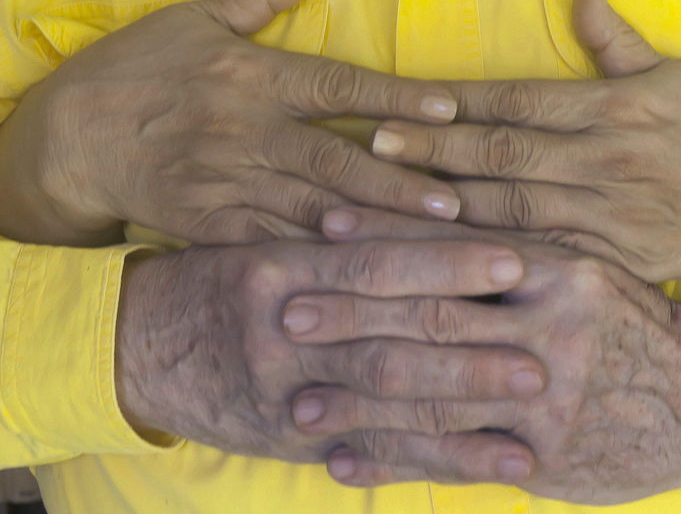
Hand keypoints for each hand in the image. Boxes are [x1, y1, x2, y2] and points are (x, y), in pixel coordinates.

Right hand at [0, 0, 463, 246]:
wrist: (65, 136)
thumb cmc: (135, 68)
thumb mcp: (194, 17)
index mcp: (252, 76)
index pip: (338, 86)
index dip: (395, 98)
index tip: (448, 110)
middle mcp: (245, 130)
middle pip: (336, 159)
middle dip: (399, 180)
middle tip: (457, 199)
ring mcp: (225, 182)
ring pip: (311, 208)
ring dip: (372, 225)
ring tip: (429, 241)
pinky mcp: (206, 226)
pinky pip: (269, 245)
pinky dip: (315, 259)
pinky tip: (359, 272)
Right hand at [115, 234, 543, 483]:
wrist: (135, 344)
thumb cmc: (217, 276)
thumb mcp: (267, 238)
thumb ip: (340, 235)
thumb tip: (433, 214)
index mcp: (282, 266)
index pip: (376, 263)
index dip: (446, 263)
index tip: (513, 261)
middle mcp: (284, 330)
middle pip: (392, 336)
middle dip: (474, 344)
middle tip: (546, 350)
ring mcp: (286, 392)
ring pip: (390, 401)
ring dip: (468, 407)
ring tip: (535, 411)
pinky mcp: (292, 439)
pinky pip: (373, 452)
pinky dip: (439, 460)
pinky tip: (495, 466)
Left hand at [282, 222, 680, 501]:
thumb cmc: (632, 318)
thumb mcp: (587, 263)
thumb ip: (516, 247)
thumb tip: (430, 208)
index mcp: (561, 266)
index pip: (458, 245)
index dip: (389, 233)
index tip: (326, 223)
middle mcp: (552, 329)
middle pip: (434, 317)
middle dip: (355, 315)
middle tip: (287, 311)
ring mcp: (547, 399)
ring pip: (435, 395)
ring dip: (359, 399)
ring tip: (296, 399)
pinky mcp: (543, 458)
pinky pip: (454, 460)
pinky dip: (393, 461)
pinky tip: (341, 461)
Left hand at [370, 0, 680, 282]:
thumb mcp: (677, 71)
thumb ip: (615, 39)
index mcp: (616, 107)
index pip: (519, 102)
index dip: (457, 103)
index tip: (403, 100)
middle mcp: (608, 160)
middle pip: (504, 156)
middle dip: (433, 151)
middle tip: (372, 146)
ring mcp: (611, 216)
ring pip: (514, 211)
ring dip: (448, 204)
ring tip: (389, 198)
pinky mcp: (619, 260)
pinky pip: (547, 257)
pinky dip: (495, 255)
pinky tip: (449, 255)